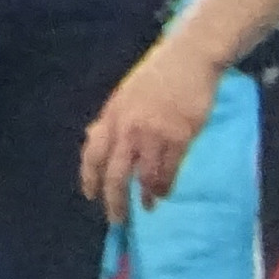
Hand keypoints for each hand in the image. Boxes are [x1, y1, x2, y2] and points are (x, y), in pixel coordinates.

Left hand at [79, 35, 214, 203]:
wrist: (189, 59)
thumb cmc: (157, 76)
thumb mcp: (124, 95)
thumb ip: (110, 119)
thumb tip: (93, 138)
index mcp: (112, 116)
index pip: (93, 154)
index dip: (90, 178)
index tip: (90, 196)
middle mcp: (129, 128)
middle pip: (116, 174)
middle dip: (115, 200)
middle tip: (117, 219)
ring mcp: (155, 133)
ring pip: (145, 176)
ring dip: (145, 195)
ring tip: (147, 206)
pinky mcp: (180, 136)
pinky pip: (169, 170)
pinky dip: (166, 185)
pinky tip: (165, 192)